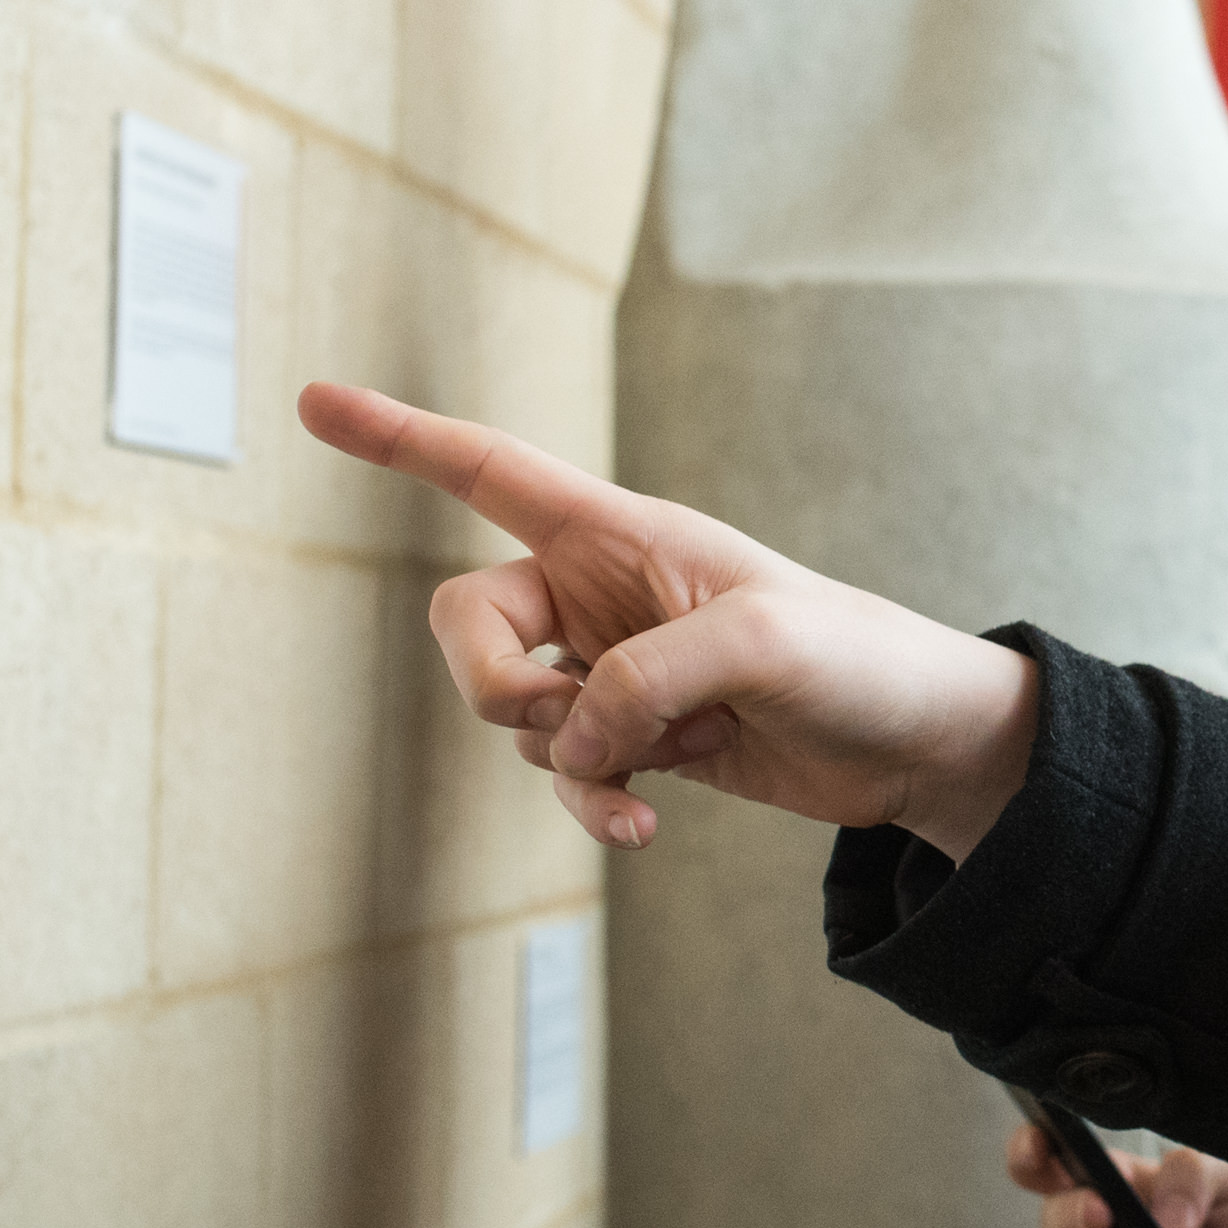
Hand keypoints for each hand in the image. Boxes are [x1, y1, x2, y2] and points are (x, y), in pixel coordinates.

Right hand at [298, 384, 1039, 854]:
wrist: (913, 741)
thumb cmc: (855, 657)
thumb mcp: (760, 645)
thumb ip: (643, 682)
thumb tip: (568, 743)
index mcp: (621, 531)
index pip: (488, 470)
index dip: (399, 437)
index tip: (314, 402)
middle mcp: (600, 592)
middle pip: (465, 622)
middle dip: (493, 683)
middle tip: (571, 717)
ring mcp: (610, 668)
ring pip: (514, 714)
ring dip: (577, 753)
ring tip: (678, 753)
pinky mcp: (634, 737)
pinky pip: (564, 773)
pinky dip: (592, 803)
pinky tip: (645, 824)